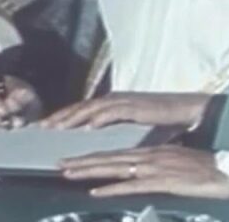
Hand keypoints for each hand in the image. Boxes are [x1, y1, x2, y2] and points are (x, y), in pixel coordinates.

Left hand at [40, 92, 209, 128]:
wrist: (186, 109)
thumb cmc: (161, 116)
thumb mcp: (132, 121)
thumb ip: (114, 123)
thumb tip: (94, 130)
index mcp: (113, 101)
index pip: (82, 108)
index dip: (63, 115)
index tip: (46, 125)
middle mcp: (115, 98)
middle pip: (82, 106)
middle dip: (61, 116)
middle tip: (42, 127)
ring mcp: (125, 101)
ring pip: (93, 108)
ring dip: (74, 118)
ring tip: (58, 128)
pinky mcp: (137, 107)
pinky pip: (115, 112)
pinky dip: (101, 118)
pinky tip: (90, 127)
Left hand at [60, 145, 228, 198]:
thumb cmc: (207, 170)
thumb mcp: (177, 165)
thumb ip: (158, 168)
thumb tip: (141, 175)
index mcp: (152, 152)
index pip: (116, 154)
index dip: (93, 157)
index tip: (73, 160)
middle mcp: (150, 156)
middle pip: (109, 158)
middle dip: (82, 162)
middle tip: (58, 165)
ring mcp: (155, 168)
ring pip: (115, 168)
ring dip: (89, 171)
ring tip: (68, 173)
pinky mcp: (163, 181)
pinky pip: (132, 186)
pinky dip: (112, 188)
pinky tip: (96, 192)